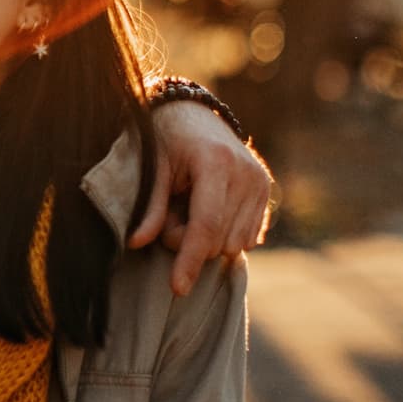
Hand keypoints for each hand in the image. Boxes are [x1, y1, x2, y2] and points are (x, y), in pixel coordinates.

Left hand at [129, 101, 273, 295]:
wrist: (194, 113)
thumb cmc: (167, 139)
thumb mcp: (153, 169)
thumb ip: (151, 208)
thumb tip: (136, 244)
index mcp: (215, 164)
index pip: (205, 225)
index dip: (189, 260)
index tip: (177, 288)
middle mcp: (245, 174)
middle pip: (218, 240)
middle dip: (189, 243)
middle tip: (171, 216)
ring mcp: (260, 182)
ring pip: (235, 244)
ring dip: (208, 241)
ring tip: (190, 209)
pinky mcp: (266, 189)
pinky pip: (248, 237)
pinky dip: (225, 235)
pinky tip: (209, 210)